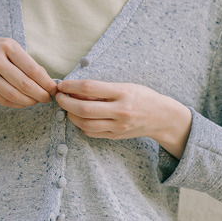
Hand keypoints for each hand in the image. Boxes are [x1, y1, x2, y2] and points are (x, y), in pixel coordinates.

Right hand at [0, 37, 56, 107]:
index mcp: (7, 46)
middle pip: (25, 84)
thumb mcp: (7, 46)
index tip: (54, 89)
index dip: (46, 82)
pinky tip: (24, 102)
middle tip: (48, 98)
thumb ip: (25, 61)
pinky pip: (3, 100)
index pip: (32, 69)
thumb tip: (46, 79)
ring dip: (30, 101)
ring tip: (36, 101)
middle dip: (41, 95)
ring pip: (14, 95)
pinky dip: (17, 104)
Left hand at [55, 79, 191, 159]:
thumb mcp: (126, 86)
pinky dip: (81, 125)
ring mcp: (118, 126)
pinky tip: (80, 118)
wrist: (162, 117)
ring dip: (71, 115)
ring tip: (67, 108)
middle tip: (58, 97)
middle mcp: (120, 111)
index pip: (90, 87)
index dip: (71, 86)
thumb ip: (103, 89)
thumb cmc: (143, 97)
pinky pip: (92, 133)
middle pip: (84, 108)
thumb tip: (76, 89)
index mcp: (123, 93)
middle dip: (65, 102)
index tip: (62, 85)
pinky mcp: (116, 136)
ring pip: (85, 124)